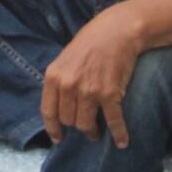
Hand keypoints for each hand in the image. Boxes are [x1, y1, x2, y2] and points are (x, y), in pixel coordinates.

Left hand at [40, 4, 145, 147]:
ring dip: (93, 132)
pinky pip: (112, 121)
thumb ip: (60, 81)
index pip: (48, 111)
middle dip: (77, 126)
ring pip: (86, 125)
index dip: (53, 128)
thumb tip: (59, 106)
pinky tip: (122, 141)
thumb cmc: (91, 42)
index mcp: (54, 76)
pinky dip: (119, 134)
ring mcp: (89, 90)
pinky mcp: (110, 94)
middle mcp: (68, 85)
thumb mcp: (65, 58)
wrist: (117, 31)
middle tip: (86, 127)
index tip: (58, 139)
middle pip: (69, 120)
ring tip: (97, 133)